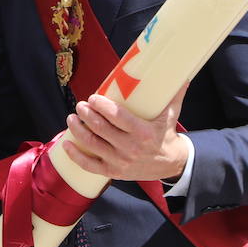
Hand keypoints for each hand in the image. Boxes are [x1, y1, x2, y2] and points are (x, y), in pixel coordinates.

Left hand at [63, 83, 189, 181]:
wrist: (172, 165)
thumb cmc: (167, 135)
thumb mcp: (171, 115)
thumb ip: (174, 95)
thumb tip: (182, 74)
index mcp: (143, 132)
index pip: (117, 116)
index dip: (101, 106)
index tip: (93, 98)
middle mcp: (130, 148)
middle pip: (100, 128)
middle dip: (86, 114)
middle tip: (81, 105)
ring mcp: (120, 162)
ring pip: (91, 144)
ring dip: (77, 129)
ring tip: (72, 118)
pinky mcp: (114, 172)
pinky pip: (89, 165)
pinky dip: (75, 155)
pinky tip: (66, 144)